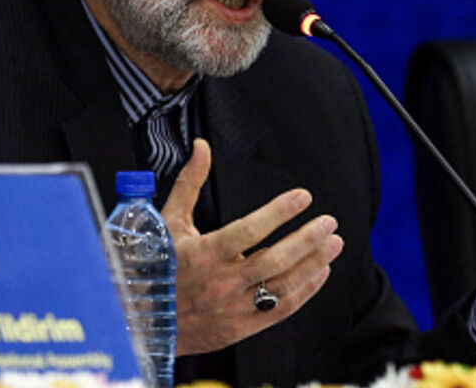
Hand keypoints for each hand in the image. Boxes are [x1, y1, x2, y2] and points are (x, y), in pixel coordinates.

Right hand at [162, 138, 344, 354]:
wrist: (141, 323)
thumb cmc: (155, 267)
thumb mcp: (168, 223)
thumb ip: (189, 183)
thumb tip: (202, 147)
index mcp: (201, 255)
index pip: (247, 231)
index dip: (277, 213)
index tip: (303, 197)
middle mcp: (219, 284)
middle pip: (273, 261)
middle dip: (306, 240)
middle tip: (329, 222)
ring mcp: (232, 309)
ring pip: (282, 287)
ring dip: (313, 264)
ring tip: (333, 244)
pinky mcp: (241, 328)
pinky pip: (281, 310)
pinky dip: (305, 291)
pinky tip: (321, 272)